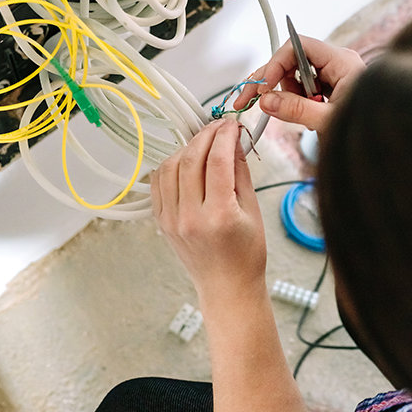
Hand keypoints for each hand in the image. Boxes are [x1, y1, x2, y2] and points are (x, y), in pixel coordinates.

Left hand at [151, 118, 266, 299]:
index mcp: (219, 215)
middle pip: (191, 159)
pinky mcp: (161, 221)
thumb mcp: (253, 210)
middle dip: (206, 135)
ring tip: (204, 143)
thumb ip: (241, 172)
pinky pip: (158, 182)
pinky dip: (170, 165)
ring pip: (170, 166)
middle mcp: (190, 217)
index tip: (232, 125)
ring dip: (187, 148)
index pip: (218, 161)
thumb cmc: (246, 254)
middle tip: (219, 127)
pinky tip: (185, 161)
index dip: (225, 136)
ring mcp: (171, 220)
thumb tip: (234, 141)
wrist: (226, 286)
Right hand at [234, 37, 365, 131]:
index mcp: (342, 62)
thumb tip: (267, 100)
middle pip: (291, 60)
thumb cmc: (373, 127)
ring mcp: (332, 76)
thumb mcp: (329, 121)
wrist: (390, 144)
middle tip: (248, 98)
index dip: (277, 63)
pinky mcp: (328, 89)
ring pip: (293, 76)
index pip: (299, 47)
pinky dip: (293, 101)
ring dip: (285, 95)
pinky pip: (301, 88)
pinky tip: (303, 115)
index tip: (264, 85)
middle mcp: (336, 64)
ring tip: (298, 114)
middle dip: (269, 80)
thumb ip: (297, 110)